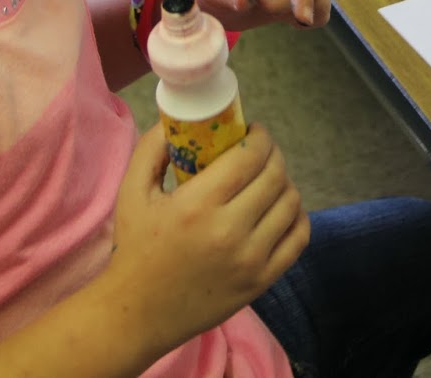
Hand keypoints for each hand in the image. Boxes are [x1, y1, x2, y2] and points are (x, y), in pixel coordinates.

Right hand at [110, 123, 309, 348]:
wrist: (138, 313)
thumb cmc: (135, 248)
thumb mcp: (132, 192)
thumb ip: (153, 148)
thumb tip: (178, 118)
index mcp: (198, 205)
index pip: (250, 157)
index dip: (259, 136)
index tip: (253, 131)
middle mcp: (229, 231)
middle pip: (275, 176)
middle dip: (272, 154)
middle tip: (260, 151)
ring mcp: (250, 260)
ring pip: (290, 203)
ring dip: (284, 182)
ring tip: (268, 179)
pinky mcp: (261, 282)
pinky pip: (299, 238)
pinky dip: (296, 216)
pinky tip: (280, 208)